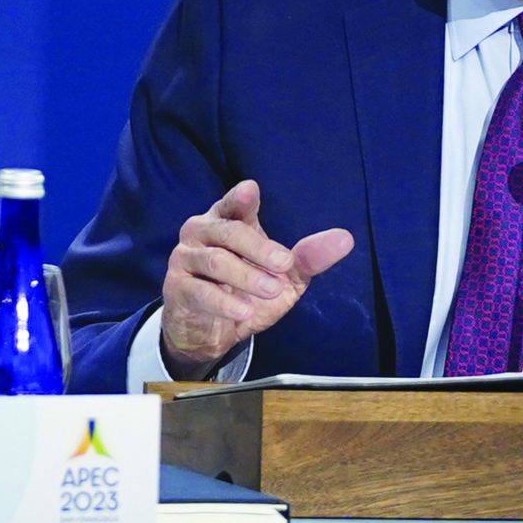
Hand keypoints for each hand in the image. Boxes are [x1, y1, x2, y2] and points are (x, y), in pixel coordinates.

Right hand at [160, 180, 354, 378]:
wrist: (210, 331)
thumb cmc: (245, 292)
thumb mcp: (283, 277)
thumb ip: (308, 258)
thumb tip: (346, 239)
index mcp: (228, 221)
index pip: (232, 204)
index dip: (239, 198)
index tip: (250, 191)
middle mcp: (202, 232)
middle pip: (228, 231)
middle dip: (259, 247)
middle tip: (286, 263)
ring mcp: (185, 258)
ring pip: (214, 260)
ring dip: (246, 276)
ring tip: (272, 290)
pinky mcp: (177, 287)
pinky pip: (200, 291)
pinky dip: (224, 302)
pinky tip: (244, 311)